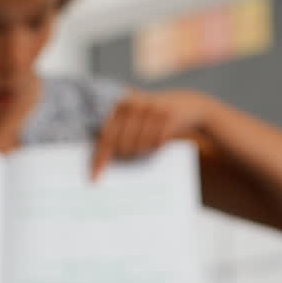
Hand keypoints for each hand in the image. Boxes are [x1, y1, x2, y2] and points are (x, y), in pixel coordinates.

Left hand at [92, 90, 215, 178]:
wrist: (186, 104)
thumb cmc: (154, 117)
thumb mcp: (135, 118)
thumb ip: (119, 132)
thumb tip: (102, 162)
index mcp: (120, 105)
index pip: (106, 138)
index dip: (99, 159)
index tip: (95, 178)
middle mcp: (133, 104)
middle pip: (122, 145)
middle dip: (126, 156)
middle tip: (134, 157)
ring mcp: (151, 109)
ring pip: (139, 146)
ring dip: (142, 152)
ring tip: (148, 146)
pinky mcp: (168, 116)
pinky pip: (156, 143)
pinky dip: (156, 148)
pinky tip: (159, 143)